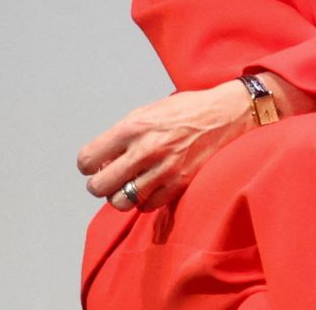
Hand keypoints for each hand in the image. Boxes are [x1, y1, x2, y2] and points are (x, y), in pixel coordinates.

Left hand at [76, 81, 254, 211]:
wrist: (228, 113)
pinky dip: (146, 200)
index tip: (97, 164)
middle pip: (99, 186)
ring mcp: (164, 169)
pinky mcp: (180, 183)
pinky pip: (147, 205)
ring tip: (131, 184)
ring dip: (122, 195)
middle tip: (111, 177)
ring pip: (121, 201)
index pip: (86, 160)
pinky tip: (152, 186)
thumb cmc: (187, 111)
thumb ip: (123, 135)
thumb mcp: (148, 111)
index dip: (88, 165)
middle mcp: (146, 149)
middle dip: (100, 183)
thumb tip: (103, 161)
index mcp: (133, 126)